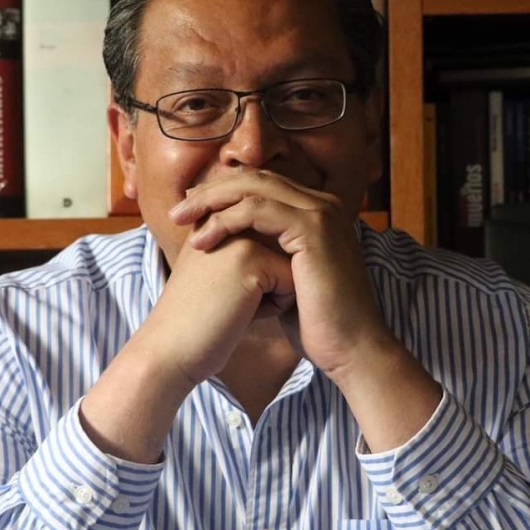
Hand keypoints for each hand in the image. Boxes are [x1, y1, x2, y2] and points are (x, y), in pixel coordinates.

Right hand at [134, 227, 295, 388]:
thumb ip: (247, 252)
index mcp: (215, 217)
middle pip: (284, 252)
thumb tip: (292, 250)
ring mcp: (237, 234)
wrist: (168, 350)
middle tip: (225, 299)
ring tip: (231, 303)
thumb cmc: (197, 322)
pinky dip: (273, 307)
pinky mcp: (250, 257)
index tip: (217, 292)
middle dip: (268, 283)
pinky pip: (292, 283)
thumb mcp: (220, 275)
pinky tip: (238, 312)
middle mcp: (225, 217)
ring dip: (272, 294)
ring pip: (292, 266)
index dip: (257, 278)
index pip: (271, 244)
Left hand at [167, 169, 392, 378]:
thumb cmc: (317, 324)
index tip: (189, 211)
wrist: (350, 349)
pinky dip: (227, 220)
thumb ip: (266, 258)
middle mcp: (322, 205)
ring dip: (212, 200)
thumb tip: (234, 253)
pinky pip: (259, 210)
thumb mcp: (283, 282)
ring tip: (181, 219)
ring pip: (254, 188)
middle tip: (178, 210)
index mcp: (316, 214)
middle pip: (255, 179)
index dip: (222, 194)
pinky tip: (204, 240)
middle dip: (211, 191)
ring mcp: (321, 214)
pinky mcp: (314, 229)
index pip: (262, 187)